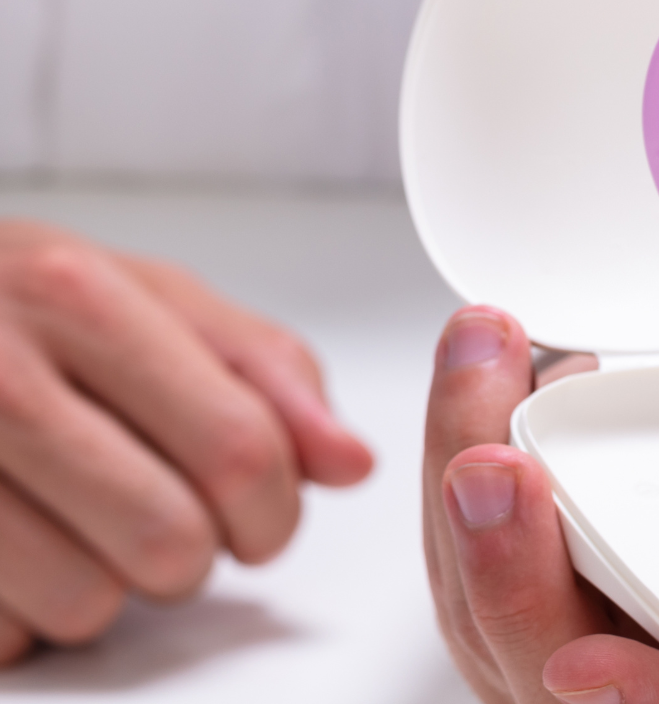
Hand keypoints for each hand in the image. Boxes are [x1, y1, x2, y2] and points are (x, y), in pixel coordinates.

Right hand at [0, 221, 372, 661]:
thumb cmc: (26, 306)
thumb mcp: (151, 296)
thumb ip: (267, 371)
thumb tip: (351, 462)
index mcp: (79, 301)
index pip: (240, 450)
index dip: (273, 507)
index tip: (261, 510)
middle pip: (171, 540)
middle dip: (195, 551)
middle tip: (166, 514)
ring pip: (88, 604)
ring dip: (106, 587)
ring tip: (79, 522)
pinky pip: (7, 636)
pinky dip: (25, 612)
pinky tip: (17, 544)